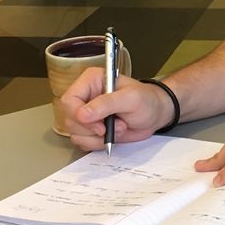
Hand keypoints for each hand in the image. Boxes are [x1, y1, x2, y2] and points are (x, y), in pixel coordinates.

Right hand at [59, 68, 174, 151]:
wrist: (155, 115)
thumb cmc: (147, 100)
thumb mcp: (131, 99)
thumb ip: (107, 103)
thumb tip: (82, 114)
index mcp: (91, 81)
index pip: (69, 100)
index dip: (79, 116)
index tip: (99, 125)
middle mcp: (85, 97)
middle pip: (69, 119)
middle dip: (93, 129)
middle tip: (115, 125)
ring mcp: (87, 114)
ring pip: (75, 133)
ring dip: (98, 137)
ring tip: (118, 127)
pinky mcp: (90, 129)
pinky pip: (82, 142)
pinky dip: (98, 143)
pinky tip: (113, 135)